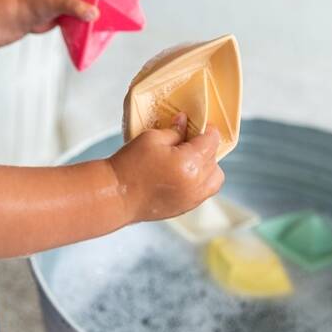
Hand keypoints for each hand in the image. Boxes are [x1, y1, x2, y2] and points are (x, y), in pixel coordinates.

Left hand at [16, 0, 99, 34]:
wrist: (20, 18)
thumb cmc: (33, 2)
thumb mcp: (57, 1)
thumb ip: (75, 6)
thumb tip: (93, 13)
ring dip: (99, 1)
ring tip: (115, 4)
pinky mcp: (68, 11)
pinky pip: (84, 11)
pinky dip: (91, 15)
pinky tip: (100, 21)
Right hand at [108, 115, 224, 224]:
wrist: (117, 195)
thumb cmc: (131, 165)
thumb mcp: (152, 138)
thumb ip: (174, 131)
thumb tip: (185, 123)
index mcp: (189, 163)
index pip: (212, 142)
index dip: (209, 130)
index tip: (203, 125)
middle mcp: (196, 183)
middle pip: (215, 160)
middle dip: (207, 147)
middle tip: (192, 139)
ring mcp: (192, 199)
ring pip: (215, 179)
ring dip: (208, 166)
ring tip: (191, 158)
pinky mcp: (185, 208)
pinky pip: (204, 192)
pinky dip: (201, 181)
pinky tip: (185, 173)